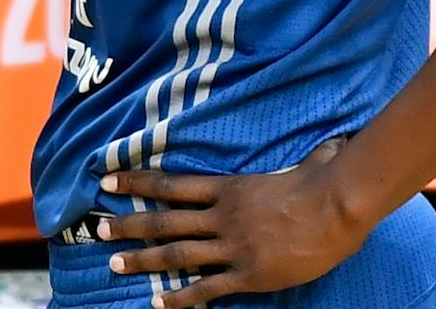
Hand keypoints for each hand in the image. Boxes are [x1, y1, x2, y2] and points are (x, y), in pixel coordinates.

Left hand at [96, 138, 363, 307]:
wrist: (337, 208)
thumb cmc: (326, 180)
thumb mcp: (311, 162)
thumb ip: (311, 157)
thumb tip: (332, 143)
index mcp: (232, 188)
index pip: (175, 184)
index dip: (140, 182)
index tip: (110, 180)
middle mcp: (223, 217)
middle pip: (166, 220)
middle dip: (130, 224)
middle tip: (99, 228)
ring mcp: (232, 247)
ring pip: (177, 254)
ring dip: (143, 260)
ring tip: (113, 264)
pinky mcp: (246, 274)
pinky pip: (205, 288)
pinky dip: (179, 297)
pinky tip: (158, 302)